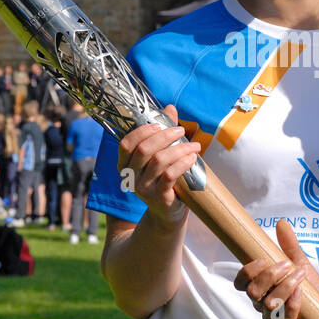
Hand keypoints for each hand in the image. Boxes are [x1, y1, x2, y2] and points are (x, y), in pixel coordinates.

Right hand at [117, 104, 199, 226]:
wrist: (167, 210)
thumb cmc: (163, 177)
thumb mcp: (160, 154)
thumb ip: (163, 131)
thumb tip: (170, 108)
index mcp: (125, 164)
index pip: (126, 144)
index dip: (142, 131)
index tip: (160, 124)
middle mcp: (130, 176)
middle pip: (144, 149)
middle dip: (165, 136)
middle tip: (181, 130)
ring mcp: (143, 188)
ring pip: (159, 160)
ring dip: (179, 149)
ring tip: (194, 145)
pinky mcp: (158, 197)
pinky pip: (170, 175)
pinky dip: (183, 163)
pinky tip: (193, 158)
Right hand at [235, 220, 318, 318]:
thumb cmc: (306, 283)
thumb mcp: (298, 261)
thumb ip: (289, 245)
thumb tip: (282, 223)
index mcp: (259, 287)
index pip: (240, 283)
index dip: (247, 272)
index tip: (263, 259)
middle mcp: (261, 303)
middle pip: (253, 292)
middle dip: (269, 276)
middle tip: (287, 264)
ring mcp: (273, 317)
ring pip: (269, 305)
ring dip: (284, 287)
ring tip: (299, 274)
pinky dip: (293, 303)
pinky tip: (301, 291)